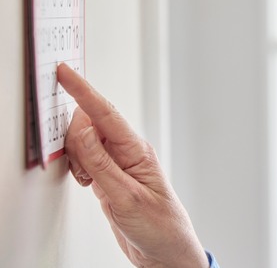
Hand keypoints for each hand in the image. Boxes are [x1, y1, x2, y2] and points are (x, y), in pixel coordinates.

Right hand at [58, 63, 207, 267]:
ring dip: (76, 158)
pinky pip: (85, 162)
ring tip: (88, 182)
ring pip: (84, 144)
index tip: (65, 72)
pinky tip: (86, 185)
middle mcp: (128, 153)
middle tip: (81, 167)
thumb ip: (100, 162)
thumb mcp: (126, 196)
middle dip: (75, 139)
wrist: (165, 252)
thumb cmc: (159, 225)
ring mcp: (117, 165)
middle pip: (90, 126)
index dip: (83, 91)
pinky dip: (78, 170)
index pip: (105, 114)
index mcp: (137, 150)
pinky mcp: (109, 178)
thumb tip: (82, 128)